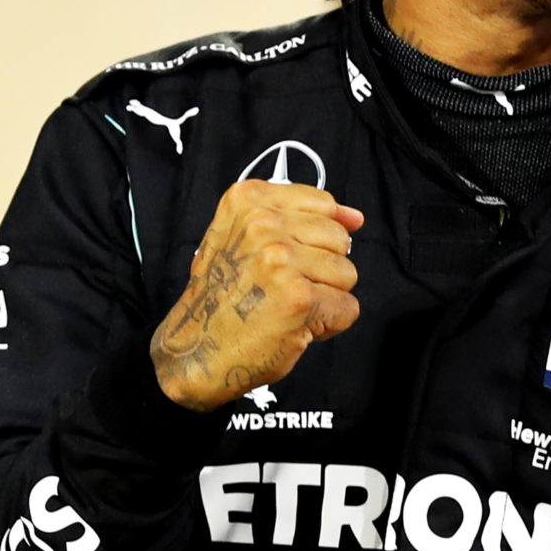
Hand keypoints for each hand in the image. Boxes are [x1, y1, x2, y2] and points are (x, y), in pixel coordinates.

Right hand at [150, 180, 363, 411]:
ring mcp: (281, 260)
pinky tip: (296, 326)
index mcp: (248, 200)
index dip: (318, 237)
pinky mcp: (299, 298)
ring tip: (288, 306)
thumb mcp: (245, 238)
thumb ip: (301, 218)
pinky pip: (347, 308)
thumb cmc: (222, 295)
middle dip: (322, 269)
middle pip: (339, 239)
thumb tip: (355, 218)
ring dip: (326, 297)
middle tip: (283, 288)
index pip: (323, 204)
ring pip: (347, 274)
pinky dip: (328, 325)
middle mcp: (263, 224)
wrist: (196, 350)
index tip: (294, 256)